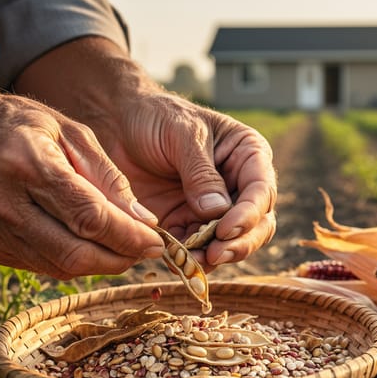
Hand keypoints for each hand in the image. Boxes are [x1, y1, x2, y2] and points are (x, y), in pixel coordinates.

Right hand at [0, 93, 163, 278]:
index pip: (88, 216)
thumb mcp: (71, 132)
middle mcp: (2, 200)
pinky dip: (72, 262)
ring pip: (59, 267)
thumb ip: (109, 177)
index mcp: (26, 163)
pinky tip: (88, 246)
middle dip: (119, 258)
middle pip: (74, 252)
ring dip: (100, 264)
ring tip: (122, 248)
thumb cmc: (20, 126)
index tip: (157, 241)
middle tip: (145, 251)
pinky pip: (41, 266)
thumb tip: (144, 221)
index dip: (128, 236)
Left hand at [94, 91, 277, 269]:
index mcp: (247, 155)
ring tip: (194, 261)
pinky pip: (197, 249)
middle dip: (239, 243)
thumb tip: (218, 211)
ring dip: (215, 256)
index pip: (260, 190)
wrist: (116, 124)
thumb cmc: (155, 116)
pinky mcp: (186, 224)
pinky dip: (189, 259)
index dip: (248, 214)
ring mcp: (213, 208)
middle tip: (215, 254)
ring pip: (231, 243)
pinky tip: (176, 261)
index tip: (225, 229)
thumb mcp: (182, 133)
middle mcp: (237, 185)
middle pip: (256, 224)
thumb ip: (201, 172)